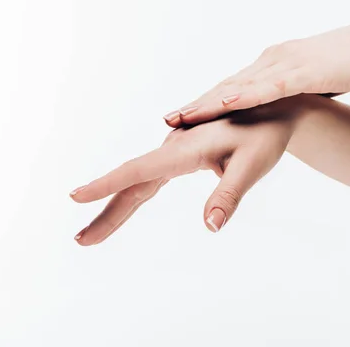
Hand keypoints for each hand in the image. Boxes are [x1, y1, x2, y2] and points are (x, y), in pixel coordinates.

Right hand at [69, 100, 298, 245]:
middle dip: (106, 210)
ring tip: (93, 233)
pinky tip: (126, 205)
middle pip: (133, 182)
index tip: (76, 197)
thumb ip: (229, 194)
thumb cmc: (264, 136)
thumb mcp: (252, 166)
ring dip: (116, 205)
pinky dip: (134, 193)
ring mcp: (177, 149)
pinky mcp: (183, 153)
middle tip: (81, 240)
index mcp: (186, 149)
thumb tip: (210, 227)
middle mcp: (175, 147)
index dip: (107, 185)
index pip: (139, 171)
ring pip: (140, 180)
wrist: (273, 109)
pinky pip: (152, 176)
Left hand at [164, 19, 349, 127]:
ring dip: (208, 102)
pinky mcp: (305, 72)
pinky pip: (269, 86)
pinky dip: (244, 95)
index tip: (186, 116)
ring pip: (239, 85)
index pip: (236, 84)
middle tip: (168, 119)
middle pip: (228, 85)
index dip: (208, 101)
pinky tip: (224, 103)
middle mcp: (275, 59)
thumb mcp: (318, 80)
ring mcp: (287, 64)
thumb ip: (299, 91)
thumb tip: (289, 107)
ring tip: (181, 117)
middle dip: (197, 103)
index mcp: (277, 62)